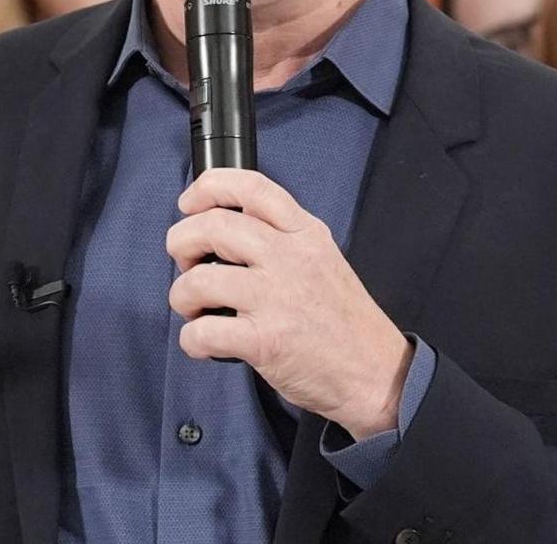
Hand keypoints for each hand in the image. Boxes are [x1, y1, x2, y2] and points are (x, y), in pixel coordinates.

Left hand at [167, 168, 411, 439]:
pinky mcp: (265, 340)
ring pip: (197, 280)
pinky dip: (191, 340)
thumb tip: (221, 234)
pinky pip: (201, 332)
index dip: (208, 187)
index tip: (190, 205)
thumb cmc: (343, 321)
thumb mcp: (323, 259)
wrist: (375, 370)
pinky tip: (206, 343)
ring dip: (181, 297)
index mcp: (305, 233)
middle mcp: (291, 258)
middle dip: (181, 243)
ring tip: (195, 309)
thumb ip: (282, 240)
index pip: (252, 186)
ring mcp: (277, 298)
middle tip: (186, 263)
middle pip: (212, 226)